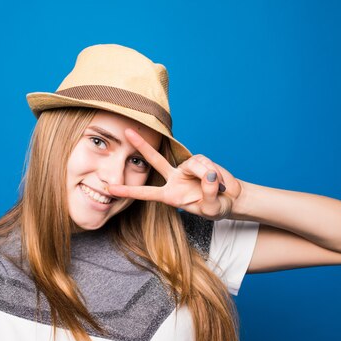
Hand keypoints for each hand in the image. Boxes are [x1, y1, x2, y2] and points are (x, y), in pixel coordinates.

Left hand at [107, 128, 244, 220]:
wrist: (230, 199)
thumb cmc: (216, 207)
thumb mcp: (212, 208)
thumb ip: (209, 194)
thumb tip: (209, 176)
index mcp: (170, 196)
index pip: (146, 193)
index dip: (129, 191)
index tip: (110, 189)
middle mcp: (174, 179)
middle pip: (155, 160)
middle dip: (142, 146)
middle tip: (126, 132)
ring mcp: (185, 169)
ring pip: (193, 165)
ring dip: (207, 175)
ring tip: (219, 187)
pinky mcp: (199, 161)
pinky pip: (205, 162)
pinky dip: (214, 171)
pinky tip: (220, 180)